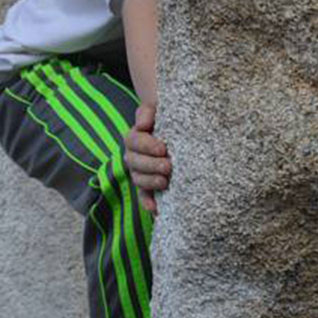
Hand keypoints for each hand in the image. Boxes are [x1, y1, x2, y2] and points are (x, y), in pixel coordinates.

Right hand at [125, 102, 171, 216]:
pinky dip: (148, 203)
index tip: (163, 148)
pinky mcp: (149, 187)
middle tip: (169, 166)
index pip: (133, 141)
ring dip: (150, 182)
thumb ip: (147, 111)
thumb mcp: (159, 109)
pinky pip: (144, 196)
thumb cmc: (170, 118)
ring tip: (165, 182)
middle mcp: (134, 155)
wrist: (183, 132)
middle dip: (151, 165)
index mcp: (135, 136)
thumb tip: (142, 124)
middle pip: (134, 162)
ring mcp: (140, 172)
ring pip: (138, 179)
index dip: (146, 145)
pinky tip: (156, 209)